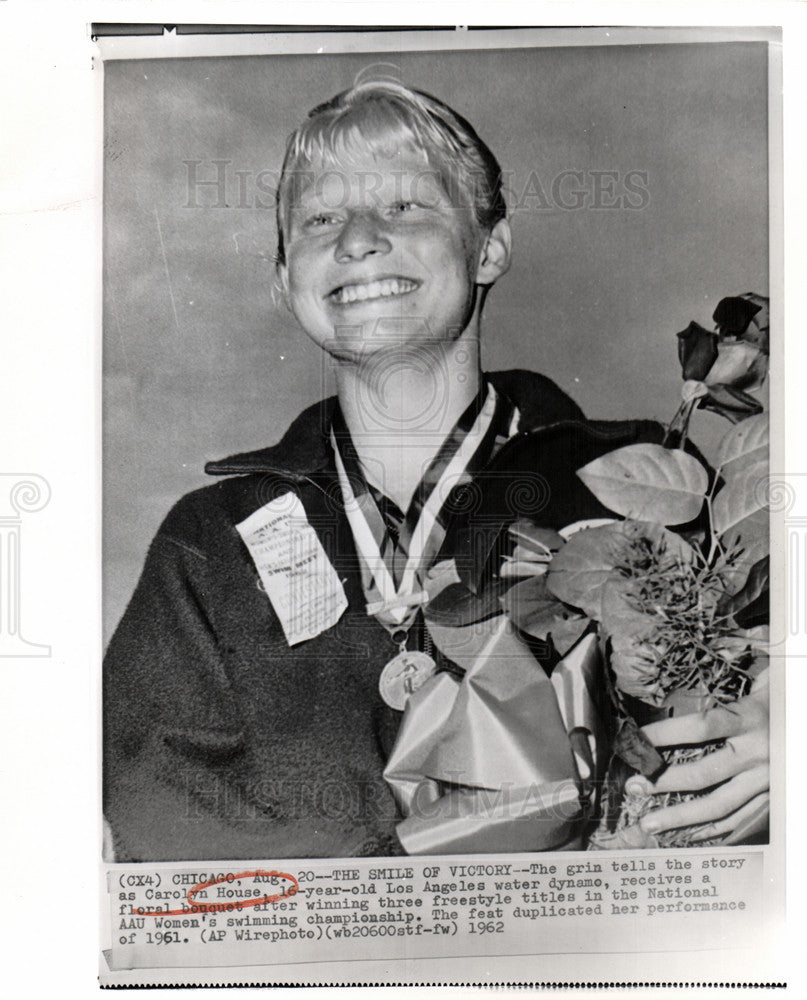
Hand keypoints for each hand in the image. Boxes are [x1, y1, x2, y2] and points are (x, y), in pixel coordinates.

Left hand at [627, 669, 768, 843]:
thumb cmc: (781, 699)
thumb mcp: (758, 686)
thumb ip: (723, 697)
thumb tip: (673, 698)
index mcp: (751, 719)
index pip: (700, 727)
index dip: (664, 733)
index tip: (635, 739)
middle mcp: (759, 752)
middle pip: (703, 773)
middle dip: (662, 782)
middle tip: (632, 787)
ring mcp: (768, 780)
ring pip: (719, 805)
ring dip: (680, 816)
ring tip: (650, 823)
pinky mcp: (775, 798)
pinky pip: (741, 820)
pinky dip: (713, 830)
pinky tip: (687, 835)